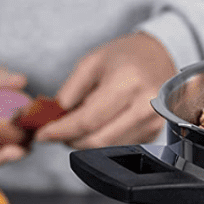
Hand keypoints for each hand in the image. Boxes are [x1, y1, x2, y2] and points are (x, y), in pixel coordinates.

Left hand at [36, 32, 175, 148]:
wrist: (160, 57)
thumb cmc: (127, 56)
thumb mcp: (92, 62)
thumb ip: (70, 91)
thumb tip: (54, 118)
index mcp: (128, 83)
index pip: (87, 120)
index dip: (61, 131)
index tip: (43, 134)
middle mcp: (145, 107)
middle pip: (97, 140)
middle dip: (70, 139)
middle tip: (56, 131)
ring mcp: (152, 123)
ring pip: (107, 148)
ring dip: (85, 141)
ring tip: (76, 125)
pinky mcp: (154, 133)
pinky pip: (120, 146)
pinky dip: (102, 140)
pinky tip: (97, 125)